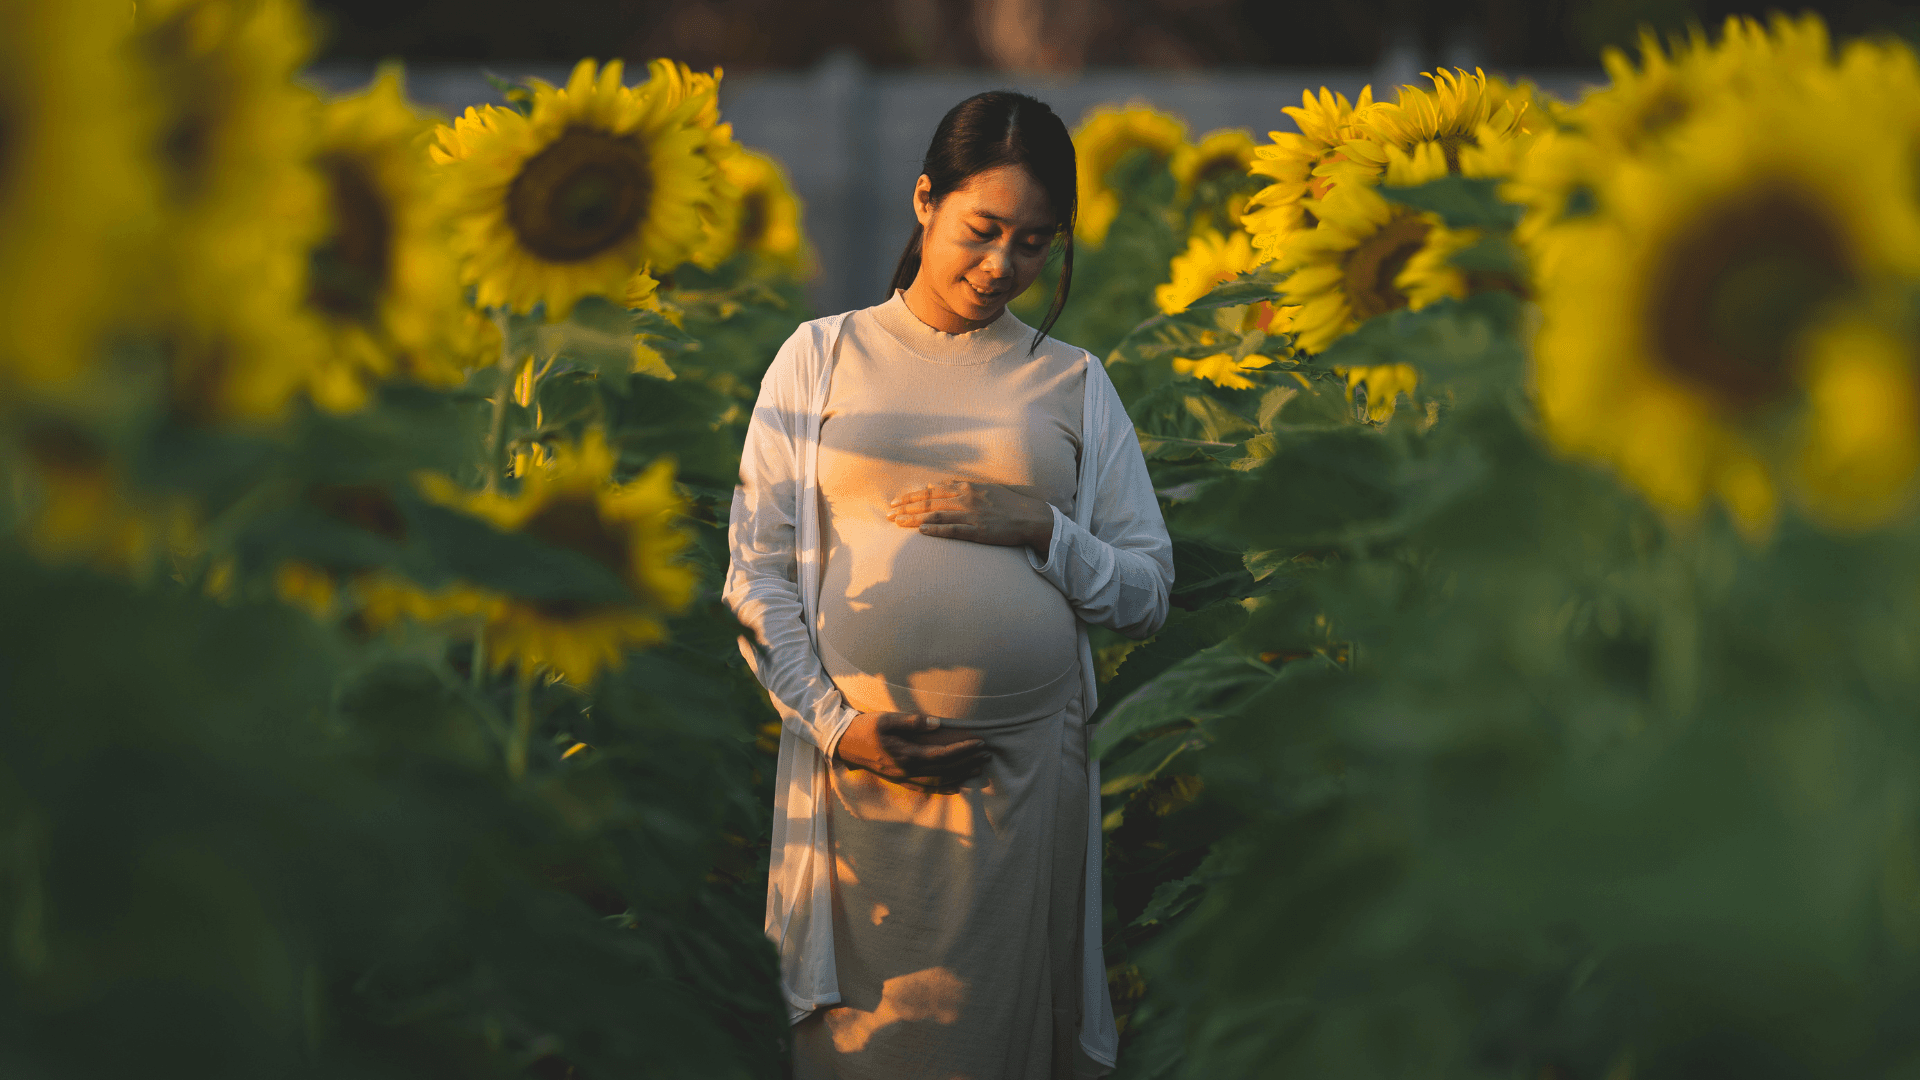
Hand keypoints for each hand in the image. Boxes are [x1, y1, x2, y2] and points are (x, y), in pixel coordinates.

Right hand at [834, 711, 989, 787]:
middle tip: (986, 756)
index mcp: (905, 755)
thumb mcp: (886, 719)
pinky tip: (955, 786)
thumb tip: (937, 724)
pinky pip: (925, 788)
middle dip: (967, 763)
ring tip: (978, 770)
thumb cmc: (865, 728)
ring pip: (937, 782)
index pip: (942, 755)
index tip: (979, 744)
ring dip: (959, 776)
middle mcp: (906, 771)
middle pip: (943, 770)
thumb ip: (911, 721)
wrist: (844, 744)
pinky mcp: (899, 780)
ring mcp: (902, 778)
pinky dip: (942, 788)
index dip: (962, 751)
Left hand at [887, 481, 1054, 559]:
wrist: (1032, 517)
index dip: (912, 496)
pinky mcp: (978, 532)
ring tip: (897, 523)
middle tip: (888, 512)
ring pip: (936, 516)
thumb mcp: (985, 489)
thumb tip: (940, 485)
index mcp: (967, 487)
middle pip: (929, 502)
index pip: (933, 491)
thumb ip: (962, 487)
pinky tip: (920, 532)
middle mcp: (966, 499)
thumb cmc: (1009, 504)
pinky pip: (953, 530)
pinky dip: (935, 531)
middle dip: (906, 507)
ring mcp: (972, 515)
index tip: (896, 500)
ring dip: (914, 519)